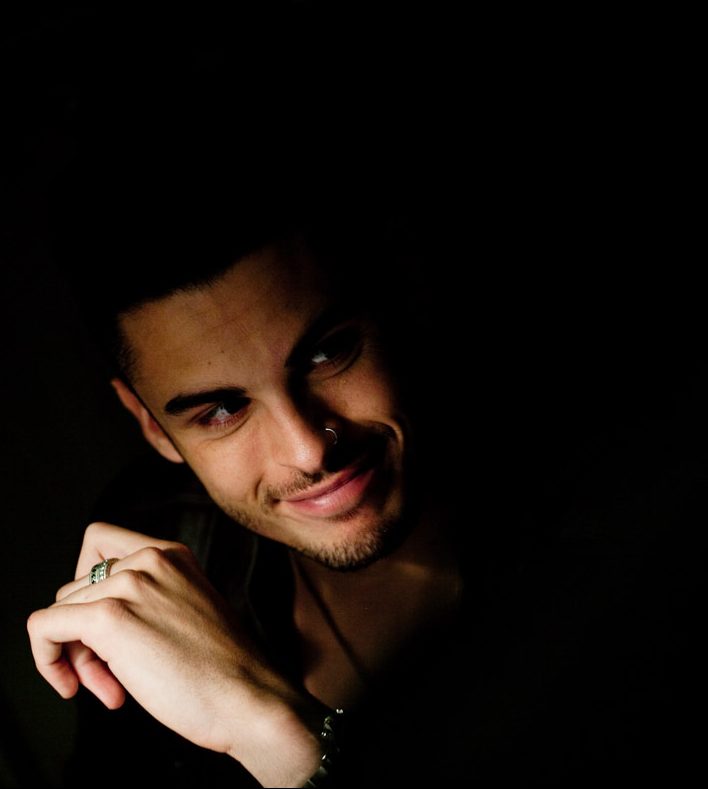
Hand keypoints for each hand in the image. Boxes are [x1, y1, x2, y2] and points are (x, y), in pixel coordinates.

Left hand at [27, 522, 324, 786]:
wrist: (249, 697)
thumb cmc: (221, 671)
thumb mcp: (186, 612)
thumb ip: (147, 599)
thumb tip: (83, 622)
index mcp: (172, 554)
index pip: (99, 542)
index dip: (87, 585)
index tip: (101, 627)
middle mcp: (150, 558)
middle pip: (75, 584)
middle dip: (82, 632)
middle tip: (108, 673)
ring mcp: (131, 583)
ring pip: (60, 609)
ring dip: (75, 654)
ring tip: (113, 686)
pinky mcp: (110, 617)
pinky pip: (43, 627)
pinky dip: (45, 659)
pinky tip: (73, 687)